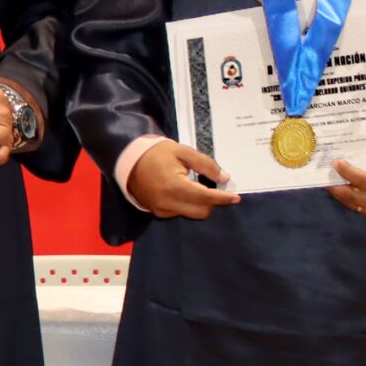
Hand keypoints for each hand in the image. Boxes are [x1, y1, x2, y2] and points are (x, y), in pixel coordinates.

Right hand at [124, 140, 239, 219]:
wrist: (129, 161)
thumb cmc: (156, 153)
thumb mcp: (183, 152)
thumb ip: (205, 164)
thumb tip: (223, 178)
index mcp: (174, 186)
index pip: (205, 197)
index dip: (223, 198)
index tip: (236, 197)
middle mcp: (167, 202)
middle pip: (201, 211)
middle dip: (212, 202)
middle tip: (215, 189)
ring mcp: (161, 209)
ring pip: (191, 214)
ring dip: (200, 204)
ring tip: (198, 189)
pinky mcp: (157, 213)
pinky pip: (180, 213)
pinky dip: (187, 205)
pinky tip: (184, 193)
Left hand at [330, 160, 365, 222]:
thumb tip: (355, 153)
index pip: (364, 181)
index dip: (348, 172)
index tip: (336, 163)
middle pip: (353, 196)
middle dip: (336, 185)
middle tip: (324, 174)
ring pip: (353, 204)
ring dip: (339, 193)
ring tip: (328, 182)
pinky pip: (359, 208)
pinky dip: (348, 199)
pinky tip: (341, 191)